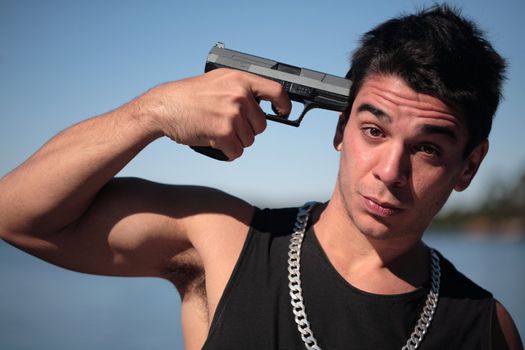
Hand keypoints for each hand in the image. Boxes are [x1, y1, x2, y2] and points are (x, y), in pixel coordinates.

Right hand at [138, 68, 291, 159]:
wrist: (164, 107)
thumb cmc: (188, 96)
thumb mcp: (219, 81)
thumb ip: (241, 88)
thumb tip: (261, 103)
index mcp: (240, 80)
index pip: (276, 91)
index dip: (283, 105)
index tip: (283, 112)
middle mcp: (240, 96)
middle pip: (261, 125)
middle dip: (247, 130)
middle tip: (227, 124)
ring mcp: (233, 114)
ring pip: (249, 140)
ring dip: (235, 141)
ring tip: (216, 130)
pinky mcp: (224, 133)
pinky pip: (237, 152)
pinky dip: (227, 152)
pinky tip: (214, 142)